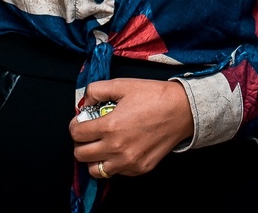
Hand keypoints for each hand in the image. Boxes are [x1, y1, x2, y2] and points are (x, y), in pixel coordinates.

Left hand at [70, 78, 194, 176]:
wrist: (182, 110)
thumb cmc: (154, 96)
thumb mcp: (123, 84)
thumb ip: (97, 90)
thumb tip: (85, 102)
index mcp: (110, 126)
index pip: (76, 134)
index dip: (75, 125)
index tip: (81, 121)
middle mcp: (116, 148)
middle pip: (80, 154)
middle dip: (81, 142)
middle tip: (90, 133)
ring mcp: (128, 161)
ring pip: (95, 170)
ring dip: (94, 157)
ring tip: (102, 145)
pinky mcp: (139, 169)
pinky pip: (115, 172)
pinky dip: (113, 163)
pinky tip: (120, 149)